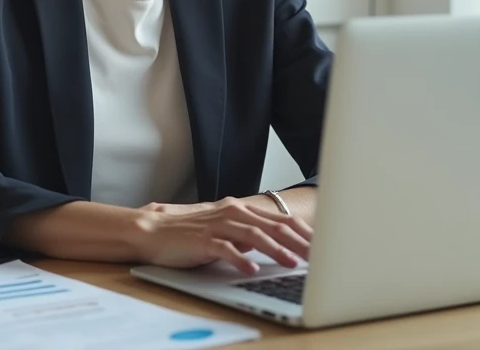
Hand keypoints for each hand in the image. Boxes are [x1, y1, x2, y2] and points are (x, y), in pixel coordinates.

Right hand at [133, 197, 312, 274]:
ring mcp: (218, 225)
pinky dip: (240, 258)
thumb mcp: (226, 231)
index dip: (304, 233)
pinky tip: (252, 268)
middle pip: (273, 226)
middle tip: (318, 256)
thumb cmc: (192, 234)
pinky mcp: (203, 240)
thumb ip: (250, 235)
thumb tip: (278, 246)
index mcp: (242, 210)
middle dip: (299, 242)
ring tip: (292, 263)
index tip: (324, 247)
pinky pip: (226, 249)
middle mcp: (233, 213)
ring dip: (275, 250)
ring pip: (254, 235)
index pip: (281, 221)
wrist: (155, 230)